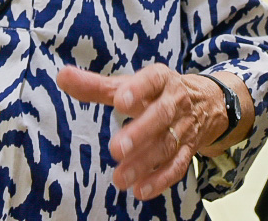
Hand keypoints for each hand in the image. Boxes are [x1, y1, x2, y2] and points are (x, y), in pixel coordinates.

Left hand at [56, 64, 238, 199]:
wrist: (205, 103)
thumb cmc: (154, 92)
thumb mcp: (129, 85)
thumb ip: (96, 85)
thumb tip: (62, 76)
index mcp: (160, 79)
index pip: (151, 80)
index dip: (137, 90)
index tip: (119, 101)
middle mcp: (175, 102)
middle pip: (161, 116)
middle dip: (140, 133)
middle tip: (115, 149)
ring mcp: (184, 127)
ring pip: (167, 144)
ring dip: (144, 162)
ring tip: (120, 179)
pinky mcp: (188, 149)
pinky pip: (178, 165)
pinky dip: (161, 180)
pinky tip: (140, 190)